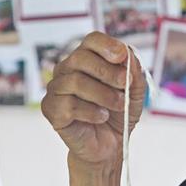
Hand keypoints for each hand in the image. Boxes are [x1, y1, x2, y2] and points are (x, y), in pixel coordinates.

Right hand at [41, 32, 145, 165]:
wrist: (109, 145)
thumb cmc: (118, 114)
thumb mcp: (134, 91)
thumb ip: (133, 71)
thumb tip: (127, 55)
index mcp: (87, 60)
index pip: (91, 40)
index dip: (107, 45)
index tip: (122, 56)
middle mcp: (67, 70)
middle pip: (80, 57)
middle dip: (106, 71)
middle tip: (124, 84)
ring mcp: (56, 89)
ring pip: (75, 81)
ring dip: (103, 94)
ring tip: (117, 105)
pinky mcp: (51, 109)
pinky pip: (69, 104)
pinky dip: (91, 112)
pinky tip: (101, 117)